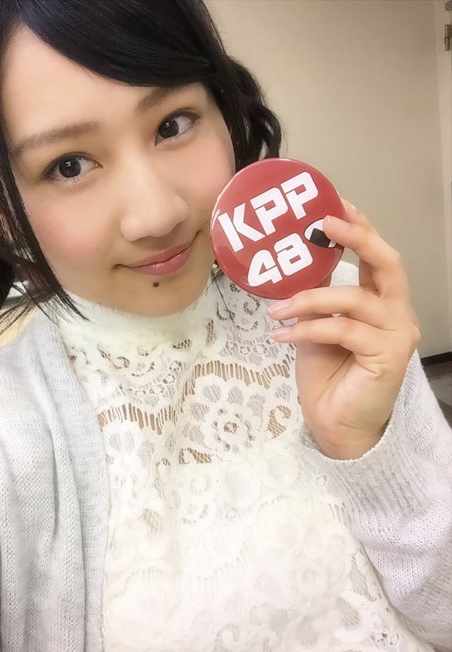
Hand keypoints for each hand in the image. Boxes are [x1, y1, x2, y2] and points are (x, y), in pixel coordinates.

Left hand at [268, 200, 420, 459]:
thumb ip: (318, 299)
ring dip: (310, 300)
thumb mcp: (318, 327)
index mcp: (382, 303)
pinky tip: (282, 335)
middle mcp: (397, 314)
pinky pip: (343, 330)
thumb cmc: (328, 377)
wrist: (335, 424)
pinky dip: (308, 328)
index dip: (359, 228)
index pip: (378, 258)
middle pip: (389, 263)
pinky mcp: (387, 356)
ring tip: (276, 310)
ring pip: (355, 300)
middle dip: (357, 237)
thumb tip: (292, 267)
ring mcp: (397, 334)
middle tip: (322, 224)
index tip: (333, 204)